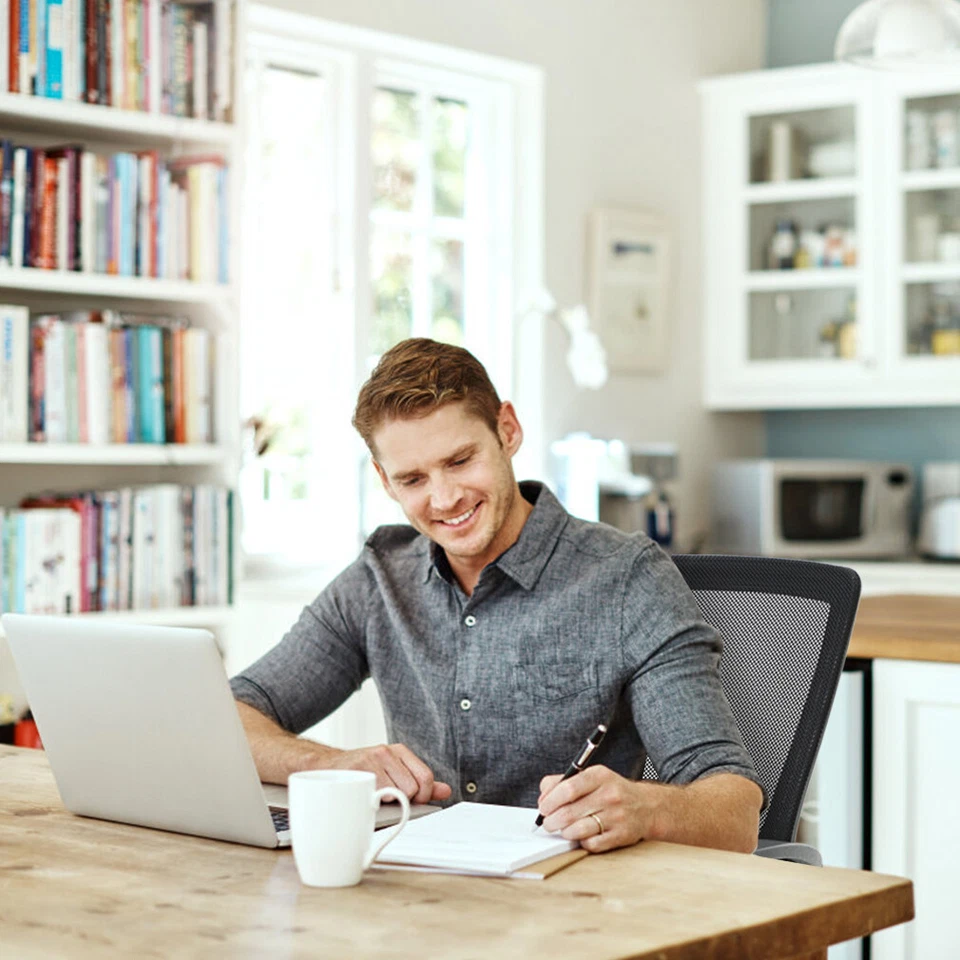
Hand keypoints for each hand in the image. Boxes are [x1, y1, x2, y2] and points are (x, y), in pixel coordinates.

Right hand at [324, 743, 451, 804]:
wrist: (323, 769)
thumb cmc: (361, 775)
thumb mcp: (393, 773)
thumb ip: (420, 783)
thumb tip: (446, 791)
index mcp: (399, 751)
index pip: (425, 777)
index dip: (422, 796)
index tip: (412, 802)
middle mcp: (387, 752)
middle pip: (412, 789)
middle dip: (402, 801)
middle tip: (386, 800)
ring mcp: (371, 760)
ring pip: (396, 794)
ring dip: (385, 803)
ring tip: (372, 797)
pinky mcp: (357, 771)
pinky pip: (376, 796)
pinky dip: (372, 803)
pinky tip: (363, 798)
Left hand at [537, 765, 663, 852]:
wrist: (646, 806)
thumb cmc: (610, 791)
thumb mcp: (591, 777)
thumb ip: (562, 782)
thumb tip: (543, 798)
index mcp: (599, 776)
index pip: (568, 788)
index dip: (550, 801)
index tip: (543, 808)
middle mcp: (609, 795)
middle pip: (570, 812)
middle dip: (552, 820)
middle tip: (548, 823)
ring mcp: (617, 816)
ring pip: (578, 830)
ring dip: (564, 832)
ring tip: (563, 830)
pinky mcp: (622, 836)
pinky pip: (592, 844)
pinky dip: (582, 842)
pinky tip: (582, 837)